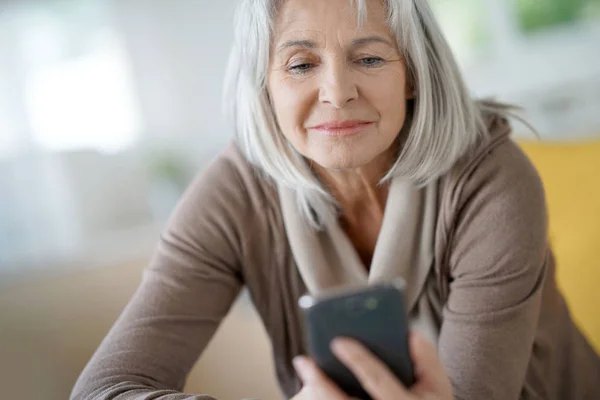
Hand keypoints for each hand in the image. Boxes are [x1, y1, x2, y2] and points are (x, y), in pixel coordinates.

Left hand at [291, 332, 451, 398]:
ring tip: (304, 368)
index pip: (378, 381)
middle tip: (302, 360)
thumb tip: (409, 333)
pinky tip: (312, 382)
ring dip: (316, 391)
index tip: (338, 341)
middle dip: (319, 383)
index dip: (359, 360)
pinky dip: (322, 395)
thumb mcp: (438, 386)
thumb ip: (427, 359)